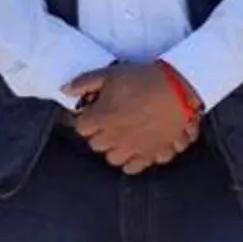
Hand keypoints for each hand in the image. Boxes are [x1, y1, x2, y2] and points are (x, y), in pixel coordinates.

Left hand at [64, 63, 200, 174]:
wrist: (177, 89)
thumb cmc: (141, 79)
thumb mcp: (109, 74)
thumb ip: (84, 82)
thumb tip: (65, 90)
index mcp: (102, 118)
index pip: (81, 128)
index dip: (84, 119)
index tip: (90, 112)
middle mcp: (116, 137)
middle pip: (95, 144)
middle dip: (97, 134)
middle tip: (105, 123)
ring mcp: (134, 147)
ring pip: (112, 158)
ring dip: (112, 149)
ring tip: (118, 137)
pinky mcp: (152, 153)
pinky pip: (134, 168)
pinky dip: (131, 161)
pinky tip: (133, 149)